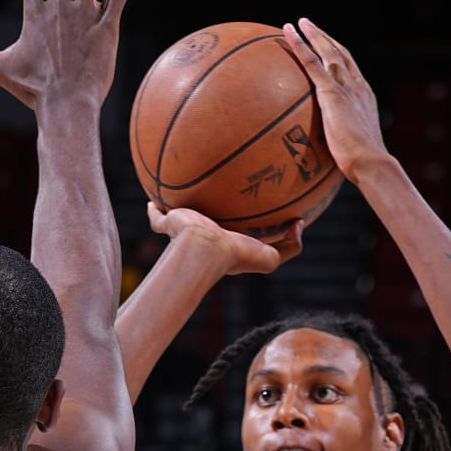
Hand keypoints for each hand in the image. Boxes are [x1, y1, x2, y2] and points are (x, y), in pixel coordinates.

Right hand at [147, 202, 301, 273]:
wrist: (204, 250)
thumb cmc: (235, 255)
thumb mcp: (270, 256)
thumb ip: (290, 246)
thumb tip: (300, 224)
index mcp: (226, 244)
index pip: (233, 234)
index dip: (241, 228)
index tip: (248, 215)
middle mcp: (205, 237)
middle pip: (205, 224)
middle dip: (208, 216)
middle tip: (212, 202)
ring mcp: (185, 231)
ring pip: (179, 218)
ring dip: (179, 210)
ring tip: (179, 194)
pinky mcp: (170, 224)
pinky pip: (158, 217)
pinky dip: (153, 210)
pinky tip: (150, 199)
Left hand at [279, 19, 387, 184]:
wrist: (370, 161)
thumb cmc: (364, 165)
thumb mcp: (356, 150)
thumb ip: (345, 144)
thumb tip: (336, 159)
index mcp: (365, 96)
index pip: (351, 69)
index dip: (340, 55)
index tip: (329, 47)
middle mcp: (357, 85)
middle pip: (341, 53)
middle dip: (325, 38)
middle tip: (310, 26)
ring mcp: (345, 86)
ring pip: (327, 51)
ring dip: (313, 34)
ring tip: (298, 23)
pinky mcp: (331, 91)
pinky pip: (311, 62)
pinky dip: (300, 45)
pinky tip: (288, 33)